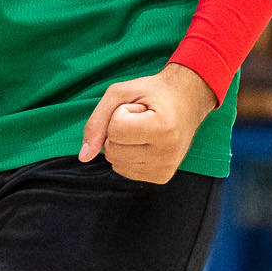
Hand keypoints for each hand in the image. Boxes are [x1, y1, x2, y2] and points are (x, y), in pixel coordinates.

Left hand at [77, 63, 219, 183]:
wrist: (187, 100)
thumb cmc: (152, 93)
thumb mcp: (120, 93)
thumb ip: (96, 121)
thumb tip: (84, 156)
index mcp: (163, 129)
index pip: (114, 130)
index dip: (120, 113)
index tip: (141, 107)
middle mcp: (167, 154)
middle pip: (112, 150)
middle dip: (117, 130)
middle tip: (142, 118)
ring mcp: (166, 169)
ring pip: (115, 163)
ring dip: (122, 143)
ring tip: (144, 129)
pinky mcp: (162, 177)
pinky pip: (124, 170)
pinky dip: (127, 155)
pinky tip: (146, 142)